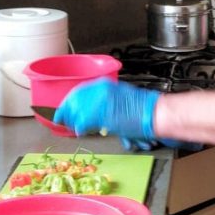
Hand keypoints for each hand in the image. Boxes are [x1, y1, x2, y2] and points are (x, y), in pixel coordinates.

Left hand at [53, 77, 204, 151]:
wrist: (156, 113)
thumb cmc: (142, 109)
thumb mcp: (119, 99)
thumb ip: (103, 103)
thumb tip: (88, 113)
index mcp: (105, 84)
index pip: (79, 91)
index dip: (69, 101)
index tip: (62, 108)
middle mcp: (101, 89)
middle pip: (74, 98)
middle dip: (65, 109)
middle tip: (59, 119)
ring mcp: (102, 100)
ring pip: (77, 109)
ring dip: (72, 119)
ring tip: (71, 127)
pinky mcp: (104, 114)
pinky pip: (85, 120)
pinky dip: (80, 126)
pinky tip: (79, 131)